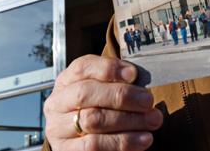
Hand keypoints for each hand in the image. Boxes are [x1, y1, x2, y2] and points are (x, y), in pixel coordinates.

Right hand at [44, 55, 162, 150]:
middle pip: (85, 93)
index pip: (81, 68)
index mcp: (66, 81)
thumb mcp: (104, 90)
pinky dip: (122, 142)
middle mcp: (57, 103)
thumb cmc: (101, 109)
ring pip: (92, 120)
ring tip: (152, 120)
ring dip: (128, 120)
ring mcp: (58, 129)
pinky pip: (94, 146)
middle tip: (148, 101)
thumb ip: (116, 81)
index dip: (108, 69)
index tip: (134, 74)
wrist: (88, 140)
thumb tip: (135, 76)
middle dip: (121, 96)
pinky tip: (143, 139)